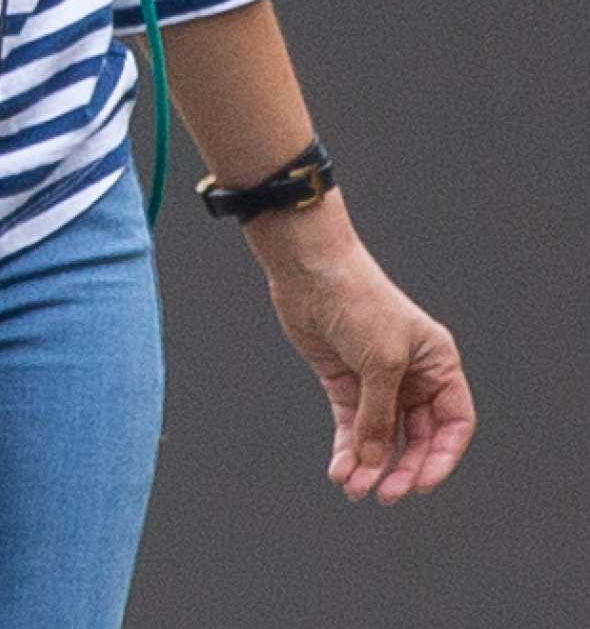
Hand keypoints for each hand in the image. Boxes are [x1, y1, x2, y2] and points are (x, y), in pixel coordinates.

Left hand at [247, 196, 476, 502]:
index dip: (442, 457)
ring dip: (370, 465)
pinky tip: (339, 471)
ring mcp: (376, 379)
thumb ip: (379, 417)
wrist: (311, 271)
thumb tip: (373, 465)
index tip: (422, 485)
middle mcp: (412, 375)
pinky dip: (347, 450)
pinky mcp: (344, 381)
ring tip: (354, 488)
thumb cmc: (360, 303)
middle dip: (401, 468)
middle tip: (385, 494)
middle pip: (417, 437)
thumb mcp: (381, 363)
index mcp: (436, 363)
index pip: (453, 423)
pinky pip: (351, 425)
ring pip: (381, 436)